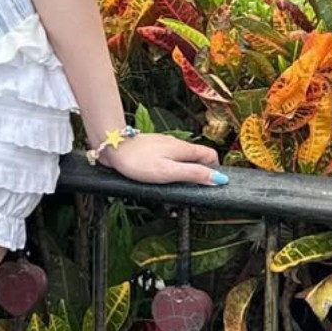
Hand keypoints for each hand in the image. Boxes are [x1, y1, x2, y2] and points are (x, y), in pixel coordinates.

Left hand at [103, 132, 226, 186]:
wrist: (113, 147)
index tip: (210, 182)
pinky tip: (159, 174)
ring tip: (175, 183)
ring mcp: (163, 144)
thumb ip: (193, 174)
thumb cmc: (138, 161)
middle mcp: (175, 144)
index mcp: (183, 149)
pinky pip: (167, 156)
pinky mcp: (151, 148)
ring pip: (181, 156)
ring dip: (183, 168)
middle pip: (196, 156)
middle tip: (191, 186)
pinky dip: (169, 165)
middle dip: (199, 170)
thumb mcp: (169, 172)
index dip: (214, 169)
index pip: (210, 155)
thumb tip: (218, 178)